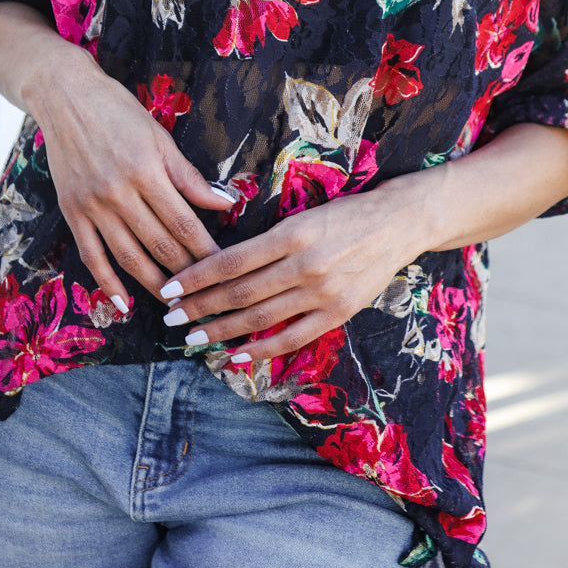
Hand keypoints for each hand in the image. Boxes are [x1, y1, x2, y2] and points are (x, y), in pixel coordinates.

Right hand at [26, 46, 233, 309]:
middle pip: (159, 245)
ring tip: (176, 307)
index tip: (224, 269)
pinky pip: (91, 256)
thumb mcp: (160, 137)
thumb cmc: (119, 111)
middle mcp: (118, 192)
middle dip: (187, 274)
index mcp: (146, 171)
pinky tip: (123, 304)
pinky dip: (107, 283)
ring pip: (128, 257)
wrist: (65, 96)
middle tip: (206, 295)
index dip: (206, 251)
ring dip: (154, 286)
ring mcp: (93, 205)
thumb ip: (189, 176)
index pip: (184, 223)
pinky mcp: (72, 212)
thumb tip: (225, 203)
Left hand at [156, 177, 427, 364]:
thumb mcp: (303, 214)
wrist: (399, 223)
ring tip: (193, 338)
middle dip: (199, 307)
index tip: (169, 287)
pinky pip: (292, 338)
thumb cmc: (346, 212)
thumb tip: (223, 263)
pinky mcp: (338, 313)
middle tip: (170, 317)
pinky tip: (236, 355)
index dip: (196, 277)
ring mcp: (322, 292)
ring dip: (221, 331)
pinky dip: (261, 350)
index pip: (231, 260)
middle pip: (239, 292)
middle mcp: (304, 264)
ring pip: (260, 318)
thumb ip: (268, 240)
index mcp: (292, 232)